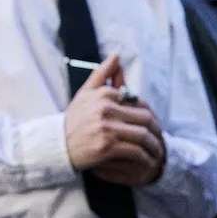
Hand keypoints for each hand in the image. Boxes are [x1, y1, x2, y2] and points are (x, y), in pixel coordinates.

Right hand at [64, 56, 163, 182]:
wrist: (55, 146)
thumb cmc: (73, 120)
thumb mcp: (85, 93)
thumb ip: (102, 74)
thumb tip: (117, 55)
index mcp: (103, 94)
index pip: (138, 102)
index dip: (149, 114)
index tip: (153, 125)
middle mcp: (106, 109)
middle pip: (144, 118)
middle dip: (156, 130)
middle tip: (161, 139)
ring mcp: (107, 128)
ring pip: (142, 135)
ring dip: (154, 145)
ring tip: (157, 152)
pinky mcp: (107, 147)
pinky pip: (135, 151)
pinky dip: (144, 158)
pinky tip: (147, 162)